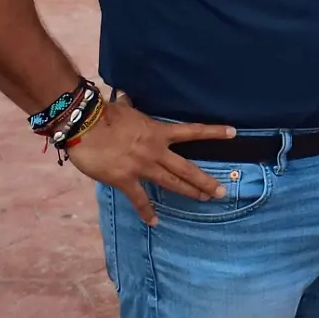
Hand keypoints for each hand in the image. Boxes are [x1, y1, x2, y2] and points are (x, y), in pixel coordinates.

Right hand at [64, 100, 236, 226]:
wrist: (85, 125)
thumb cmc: (104, 113)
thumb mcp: (125, 108)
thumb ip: (130, 106)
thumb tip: (126, 96)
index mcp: (158, 132)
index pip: (193, 131)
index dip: (214, 132)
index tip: (233, 133)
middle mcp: (156, 151)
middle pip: (187, 168)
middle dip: (206, 181)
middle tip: (222, 191)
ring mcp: (143, 167)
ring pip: (172, 183)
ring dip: (189, 192)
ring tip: (205, 200)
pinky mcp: (126, 180)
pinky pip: (139, 199)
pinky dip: (146, 211)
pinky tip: (154, 221)